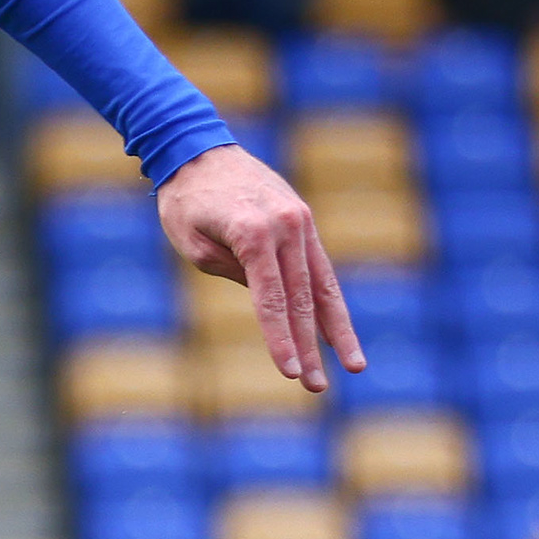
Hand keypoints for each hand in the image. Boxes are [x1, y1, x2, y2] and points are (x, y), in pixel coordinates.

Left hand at [157, 144, 362, 393]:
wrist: (200, 151)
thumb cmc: (185, 201)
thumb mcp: (192, 242)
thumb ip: (230, 272)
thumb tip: (268, 299)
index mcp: (253, 232)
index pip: (271, 298)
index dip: (279, 338)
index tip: (288, 372)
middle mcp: (286, 226)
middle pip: (301, 299)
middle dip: (309, 346)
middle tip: (315, 387)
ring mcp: (301, 223)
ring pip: (323, 286)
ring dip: (336, 331)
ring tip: (353, 367)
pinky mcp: (304, 222)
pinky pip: (321, 270)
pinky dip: (332, 302)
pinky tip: (341, 333)